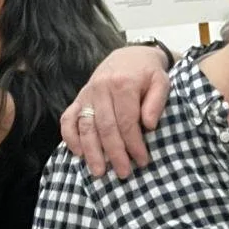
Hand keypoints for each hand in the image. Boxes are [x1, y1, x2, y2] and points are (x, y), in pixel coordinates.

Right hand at [61, 45, 169, 177]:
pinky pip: (68, 119)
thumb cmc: (148, 73)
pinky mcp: (79, 99)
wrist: (131, 55)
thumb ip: (157, 102)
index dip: (134, 144)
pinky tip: (78, 154)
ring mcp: (87, 94)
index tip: (143, 161)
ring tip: (98, 172)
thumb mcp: (161, 81)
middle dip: (114, 153)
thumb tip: (149, 126)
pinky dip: (70, 137)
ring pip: (86, 126)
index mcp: (122, 84)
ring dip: (91, 151)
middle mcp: (101, 89)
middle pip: (106, 127)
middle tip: (123, 173)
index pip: (127, 121)